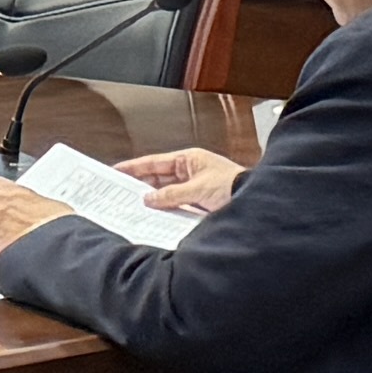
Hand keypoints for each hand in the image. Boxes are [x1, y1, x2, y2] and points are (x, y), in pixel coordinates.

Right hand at [123, 148, 245, 214]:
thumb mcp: (197, 189)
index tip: (115, 171)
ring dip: (152, 198)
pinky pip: (176, 203)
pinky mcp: (199, 201)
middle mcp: (189, 170)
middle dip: (140, 184)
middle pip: (158, 177)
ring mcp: (194, 186)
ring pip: (165, 191)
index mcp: (188, 159)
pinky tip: (154, 213)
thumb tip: (148, 199)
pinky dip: (165, 207)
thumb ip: (171, 195)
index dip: (134, 167)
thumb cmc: (233, 186)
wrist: (256, 200)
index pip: (154, 163)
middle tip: (119, 191)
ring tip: (132, 204)